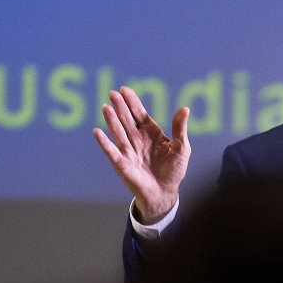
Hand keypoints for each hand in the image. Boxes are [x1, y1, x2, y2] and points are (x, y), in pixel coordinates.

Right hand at [93, 86, 191, 223]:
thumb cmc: (174, 170)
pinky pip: (112, 152)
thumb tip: (184, 109)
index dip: (132, 102)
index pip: (140, 114)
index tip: (124, 90)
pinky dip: (104, 143)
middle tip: (113, 93)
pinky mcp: (122, 164)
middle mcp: (137, 139)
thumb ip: (180, 129)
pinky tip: (97, 132)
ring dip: (112, 120)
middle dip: (120, 107)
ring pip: (118, 132)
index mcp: (151, 133)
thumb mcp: (182, 148)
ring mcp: (129, 151)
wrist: (165, 192)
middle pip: (127, 120)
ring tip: (106, 107)